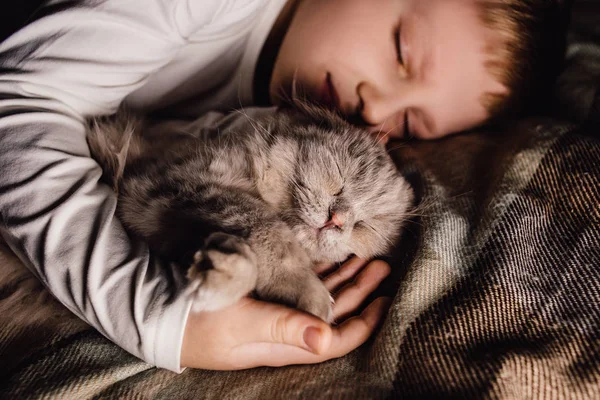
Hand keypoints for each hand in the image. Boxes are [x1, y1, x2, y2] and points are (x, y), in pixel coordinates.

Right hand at [180, 257, 391, 369]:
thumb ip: (284, 329)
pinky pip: (298, 284)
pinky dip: (318, 272)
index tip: (384, 300)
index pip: (334, 339)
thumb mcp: (241, 325)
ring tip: (366, 259)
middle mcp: (282, 329)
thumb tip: (327, 340)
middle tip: (381, 265)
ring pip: (318, 297)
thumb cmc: (197, 319)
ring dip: (342, 279)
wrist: (156, 309)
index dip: (363, 322)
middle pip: (331, 313)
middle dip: (359, 291)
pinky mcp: (260, 293)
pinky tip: (330, 259)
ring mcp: (271, 310)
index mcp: (283, 342)